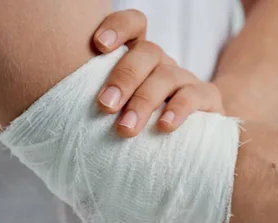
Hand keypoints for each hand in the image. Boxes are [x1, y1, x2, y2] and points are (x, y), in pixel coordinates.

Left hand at [92, 10, 223, 137]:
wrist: (190, 142)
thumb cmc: (142, 126)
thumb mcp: (120, 110)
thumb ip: (105, 102)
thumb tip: (69, 115)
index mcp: (138, 59)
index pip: (133, 26)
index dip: (118, 27)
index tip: (100, 46)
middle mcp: (162, 63)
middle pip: (147, 53)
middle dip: (124, 78)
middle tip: (105, 106)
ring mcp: (185, 79)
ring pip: (166, 76)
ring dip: (143, 101)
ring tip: (125, 129)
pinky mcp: (207, 98)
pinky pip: (193, 96)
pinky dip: (178, 110)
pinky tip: (163, 126)